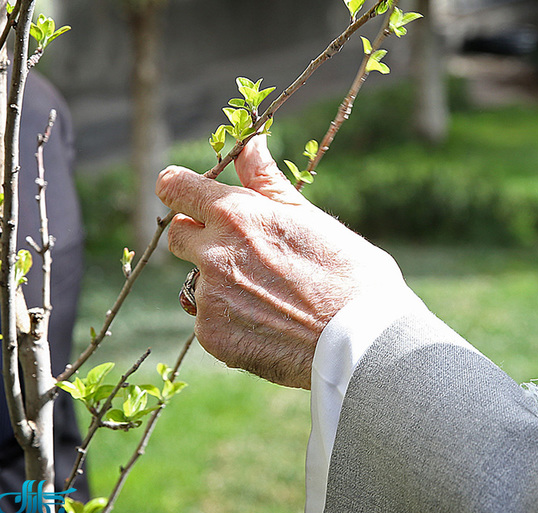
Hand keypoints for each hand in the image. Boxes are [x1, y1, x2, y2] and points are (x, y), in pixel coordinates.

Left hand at [155, 135, 400, 388]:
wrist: (364, 342)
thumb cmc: (351, 274)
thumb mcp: (310, 218)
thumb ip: (267, 182)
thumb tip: (250, 144)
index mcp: (236, 215)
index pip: (173, 187)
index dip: (180, 189)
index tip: (190, 196)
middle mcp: (213, 253)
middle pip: (178, 236)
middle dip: (201, 238)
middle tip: (245, 252)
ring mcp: (209, 298)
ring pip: (197, 282)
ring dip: (220, 284)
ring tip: (270, 298)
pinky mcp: (213, 336)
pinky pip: (208, 321)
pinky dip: (231, 321)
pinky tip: (269, 325)